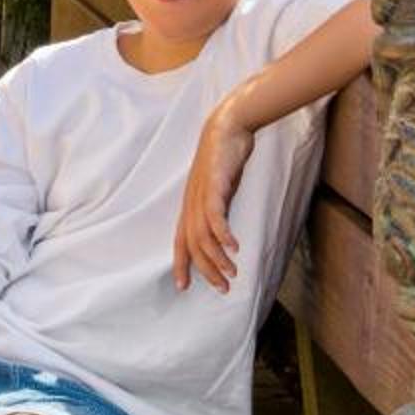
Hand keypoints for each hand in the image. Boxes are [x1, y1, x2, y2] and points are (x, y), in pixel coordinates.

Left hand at [174, 111, 255, 292]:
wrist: (226, 128)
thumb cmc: (223, 160)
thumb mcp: (218, 189)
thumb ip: (217, 208)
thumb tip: (223, 231)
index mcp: (190, 206)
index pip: (180, 241)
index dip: (180, 264)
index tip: (183, 287)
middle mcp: (191, 203)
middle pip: (192, 244)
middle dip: (206, 270)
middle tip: (222, 287)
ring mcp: (200, 194)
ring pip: (203, 234)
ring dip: (217, 257)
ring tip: (232, 273)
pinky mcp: (214, 184)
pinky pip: (214, 214)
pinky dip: (223, 233)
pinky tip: (233, 247)